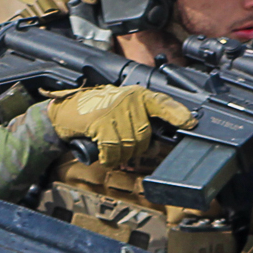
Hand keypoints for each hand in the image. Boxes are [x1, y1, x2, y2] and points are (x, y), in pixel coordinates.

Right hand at [45, 86, 195, 168]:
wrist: (63, 112)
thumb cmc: (92, 112)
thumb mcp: (119, 109)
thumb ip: (138, 119)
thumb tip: (155, 142)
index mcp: (136, 94)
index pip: (163, 103)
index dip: (177, 114)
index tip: (190, 124)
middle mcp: (128, 99)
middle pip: (144, 136)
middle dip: (134, 149)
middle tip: (120, 148)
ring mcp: (114, 110)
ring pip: (129, 145)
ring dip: (119, 156)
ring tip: (109, 150)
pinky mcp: (101, 122)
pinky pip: (113, 150)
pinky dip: (108, 158)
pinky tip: (101, 153)